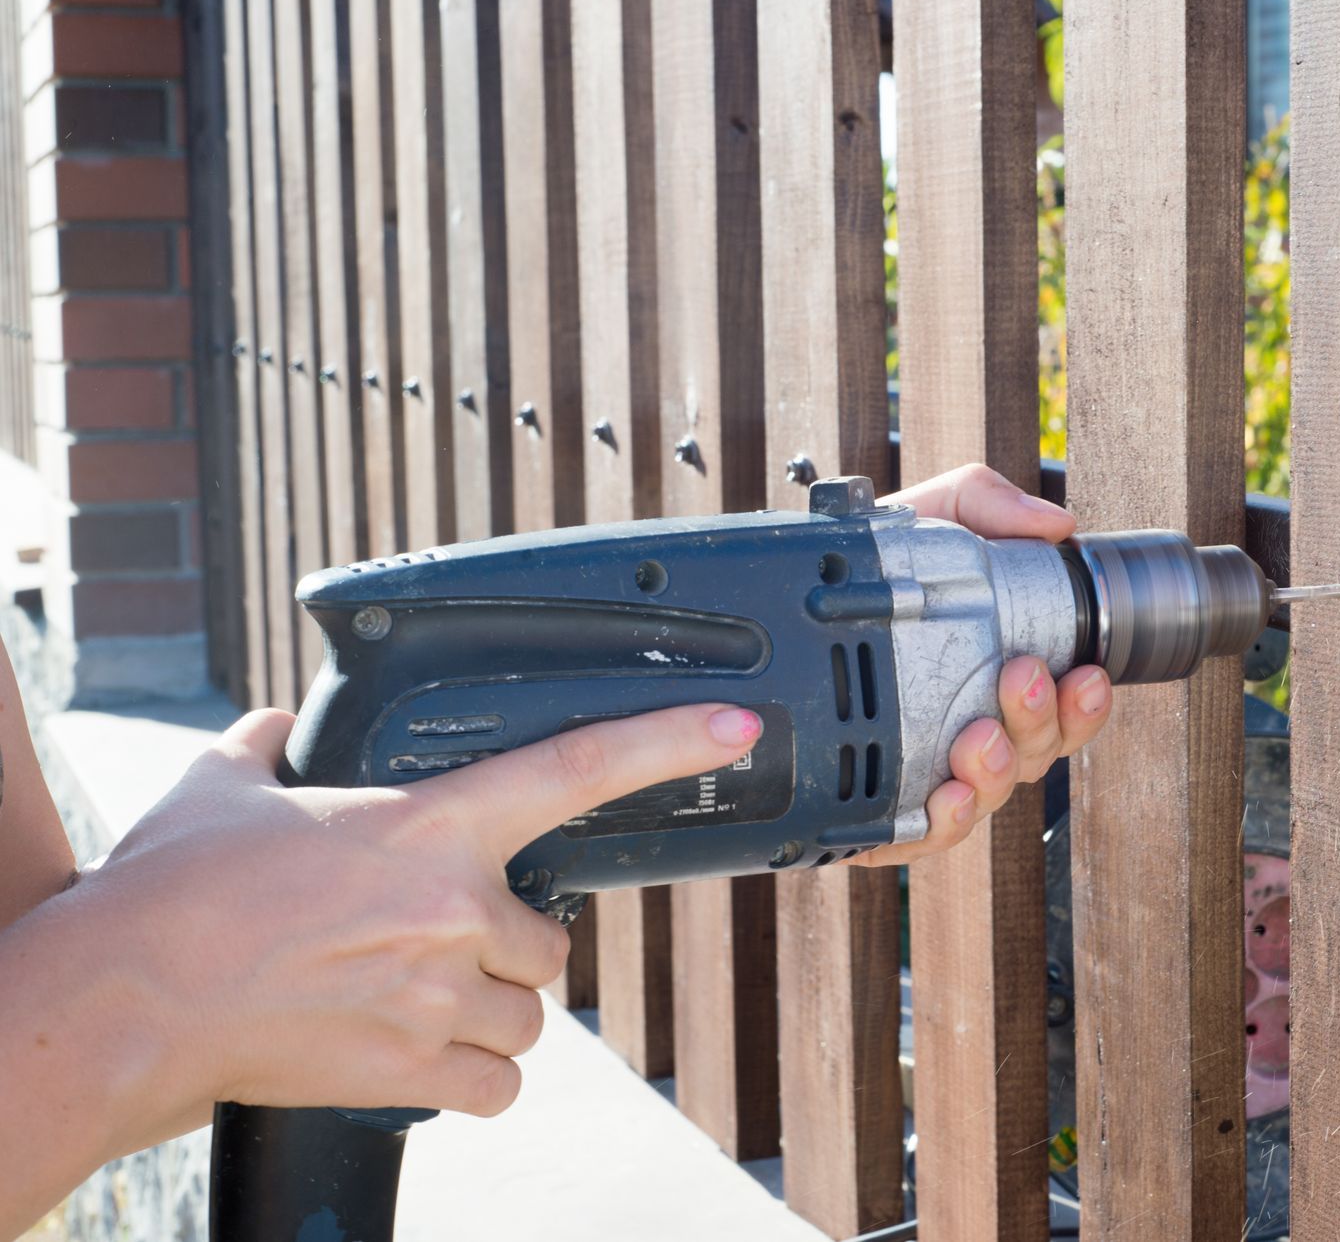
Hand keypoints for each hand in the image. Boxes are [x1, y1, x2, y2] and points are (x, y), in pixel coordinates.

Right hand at [75, 701, 763, 1133]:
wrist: (129, 1000)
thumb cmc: (174, 890)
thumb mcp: (225, 787)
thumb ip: (271, 746)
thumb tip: (280, 724)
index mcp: (430, 824)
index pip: (577, 768)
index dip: (670, 740)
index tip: (739, 725)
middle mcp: (458, 907)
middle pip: (550, 941)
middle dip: (508, 952)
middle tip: (438, 950)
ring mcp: (443, 992)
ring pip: (530, 1019)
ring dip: (491, 1018)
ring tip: (417, 1008)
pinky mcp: (417, 1067)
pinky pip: (501, 1086)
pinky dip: (474, 1081)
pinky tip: (422, 1061)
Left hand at [847, 464, 1113, 867]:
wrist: (778, 599)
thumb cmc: (870, 568)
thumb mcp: (927, 517)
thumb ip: (985, 503)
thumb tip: (1054, 524)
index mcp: (998, 677)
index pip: (1063, 706)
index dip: (1084, 702)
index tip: (1085, 673)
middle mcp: (974, 729)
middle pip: (1034, 754)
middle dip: (1040, 723)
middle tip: (1022, 678)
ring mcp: (931, 771)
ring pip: (986, 793)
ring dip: (995, 772)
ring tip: (977, 739)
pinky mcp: (881, 810)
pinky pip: (920, 832)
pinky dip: (938, 822)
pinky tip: (941, 797)